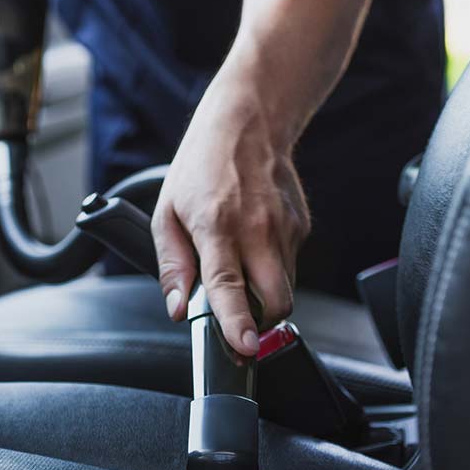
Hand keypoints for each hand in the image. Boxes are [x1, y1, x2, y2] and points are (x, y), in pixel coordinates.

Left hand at [152, 77, 310, 356]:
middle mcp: (258, 229)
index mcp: (218, 227)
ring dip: (263, 292)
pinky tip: (254, 242)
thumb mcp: (167, 212)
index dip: (237, 323)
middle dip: (260, 322)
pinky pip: (290, 265)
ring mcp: (286, 228)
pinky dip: (272, 268)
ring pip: (285, 286)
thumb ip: (172, 265)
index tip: (244, 347)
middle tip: (239, 321)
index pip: (230, 287)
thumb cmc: (201, 166)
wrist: (247, 122)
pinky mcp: (302, 225)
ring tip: (240, 263)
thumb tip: (178, 308)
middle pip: (276, 301)